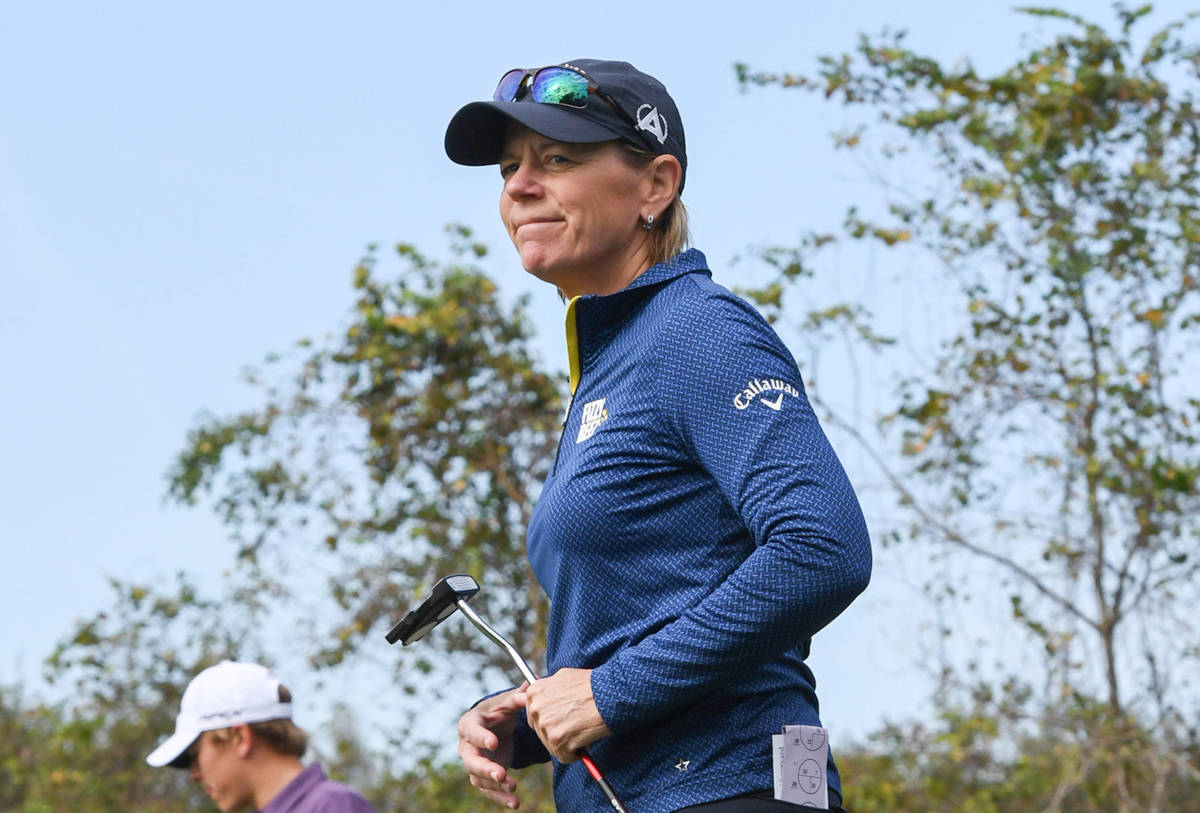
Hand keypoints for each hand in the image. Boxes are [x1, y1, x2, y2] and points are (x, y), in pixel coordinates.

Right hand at [457, 685, 528, 808]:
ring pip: (479, 778)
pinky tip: (514, 803)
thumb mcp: (506, 702)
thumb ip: (517, 697)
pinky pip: (488, 789)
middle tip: (502, 774)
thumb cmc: (498, 711)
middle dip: (486, 769)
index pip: (471, 731)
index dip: (480, 737)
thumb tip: (530, 688)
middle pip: (471, 760)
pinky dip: (500, 797)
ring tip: (513, 789)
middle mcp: (466, 746)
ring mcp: (473, 763)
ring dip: (496, 786)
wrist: (494, 725)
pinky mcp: (482, 776)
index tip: (494, 743)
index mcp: (469, 724)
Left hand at [525, 667, 611, 762]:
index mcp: (535, 693)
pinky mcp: (558, 741)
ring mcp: (546, 726)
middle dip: (556, 731)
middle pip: (541, 731)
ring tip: (581, 728)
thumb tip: (526, 697)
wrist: (609, 693)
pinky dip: (574, 754)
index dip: (549, 717)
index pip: (533, 714)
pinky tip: (584, 739)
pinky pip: (564, 756)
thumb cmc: (590, 685)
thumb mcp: (562, 677)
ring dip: (566, 742)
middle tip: (574, 722)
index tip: (560, 716)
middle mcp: (536, 709)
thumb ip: (544, 690)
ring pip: (552, 745)